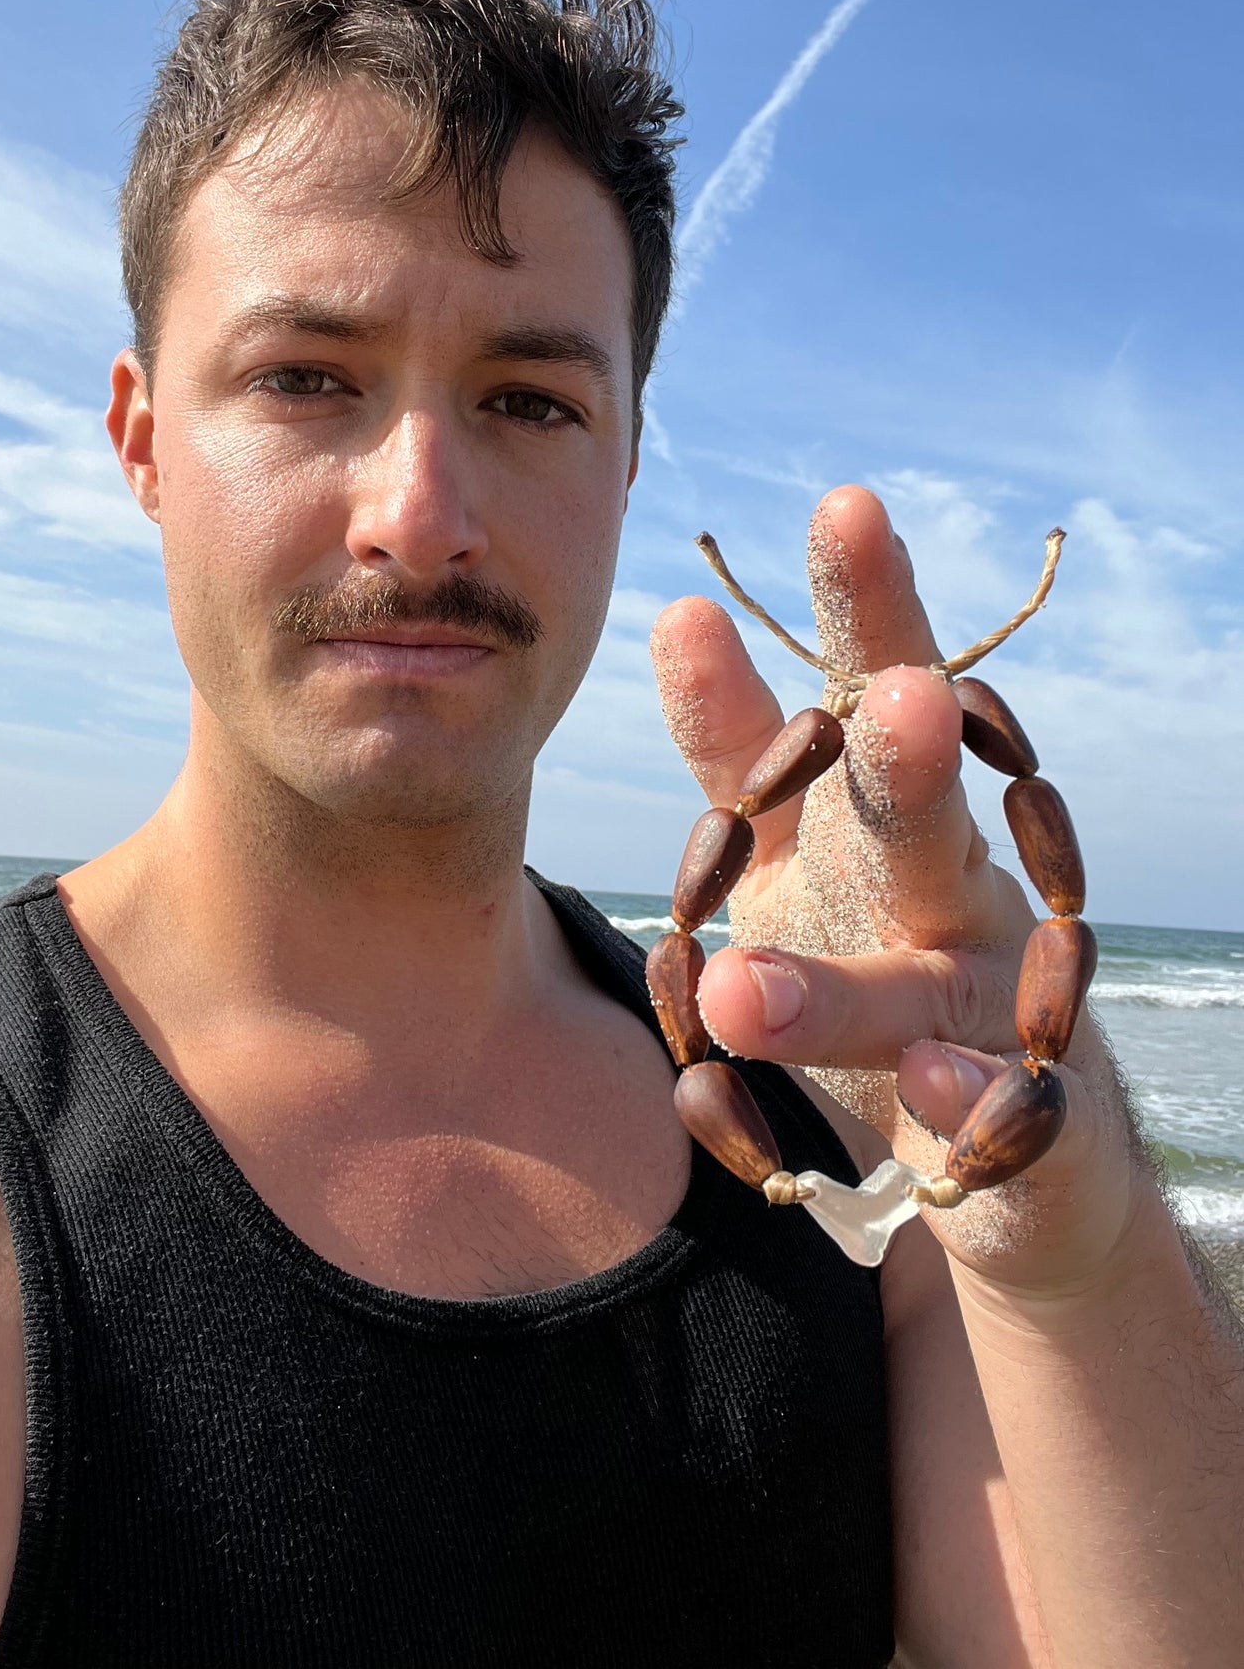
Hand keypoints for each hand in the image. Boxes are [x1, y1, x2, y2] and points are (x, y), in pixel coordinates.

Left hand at [651, 485, 1147, 1297]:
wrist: (1005, 1142)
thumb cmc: (876, 956)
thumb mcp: (787, 853)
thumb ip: (739, 752)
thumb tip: (682, 610)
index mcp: (861, 826)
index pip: (821, 726)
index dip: (794, 653)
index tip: (755, 563)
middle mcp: (937, 894)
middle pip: (917, 823)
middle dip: (908, 763)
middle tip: (901, 697)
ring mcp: (988, 1007)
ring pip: (922, 987)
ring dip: (846, 986)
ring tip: (745, 994)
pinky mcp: (1022, 1121)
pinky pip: (994, 1119)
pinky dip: (957, 1104)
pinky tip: (929, 1091)